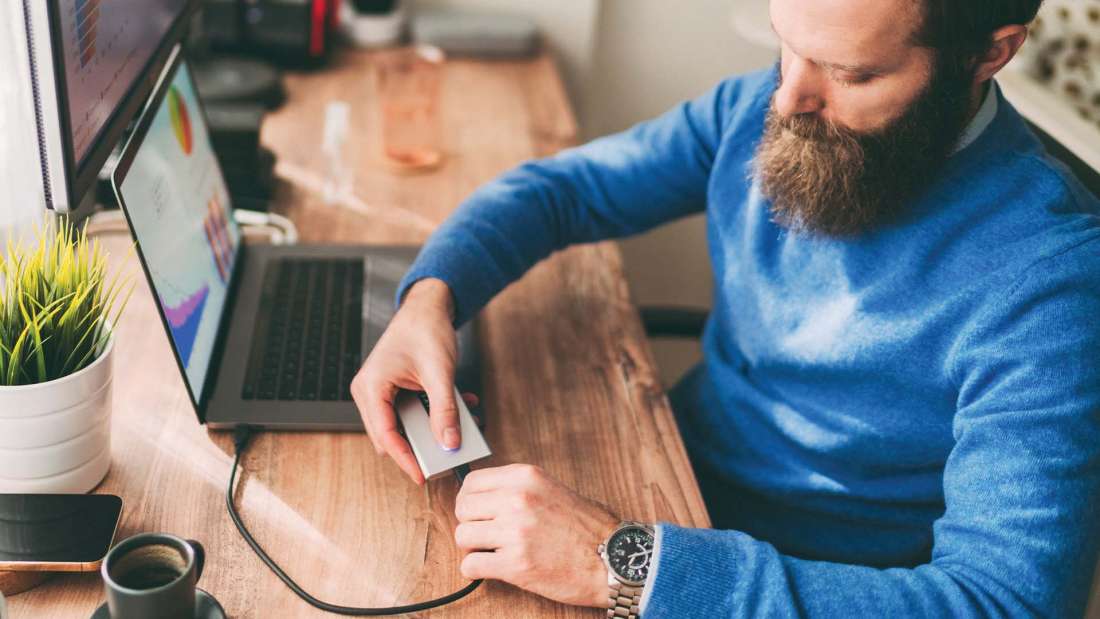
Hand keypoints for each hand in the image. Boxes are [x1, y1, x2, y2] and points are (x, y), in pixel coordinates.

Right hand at [351, 278, 463, 483]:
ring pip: (406, 425)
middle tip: (450, 452)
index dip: (405, 459)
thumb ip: (444, 410)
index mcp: (371, 388)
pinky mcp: (394, 390)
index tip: (423, 476)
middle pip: (393, 435)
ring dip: (433, 427)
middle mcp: (369, 392)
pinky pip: (412, 412)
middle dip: (423, 444)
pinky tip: (461, 405)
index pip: (385, 436)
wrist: (427, 306)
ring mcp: (380, 391)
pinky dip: (435, 413)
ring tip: (463, 424)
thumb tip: (449, 442)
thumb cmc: (425, 330)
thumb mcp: (440, 373)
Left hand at [454, 464, 619, 606]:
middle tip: (485, 535)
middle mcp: (517, 500)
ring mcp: (515, 532)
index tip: (477, 512)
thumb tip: (486, 498)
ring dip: (473, 547)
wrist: (613, 559)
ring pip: (463, 536)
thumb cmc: (589, 528)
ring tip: (492, 552)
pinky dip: (476, 570)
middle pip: (463, 508)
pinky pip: (471, 565)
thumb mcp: (553, 490)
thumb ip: (519, 489)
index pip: (472, 482)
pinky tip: (491, 569)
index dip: (470, 499)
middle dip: (470, 524)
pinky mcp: (515, 564)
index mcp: (526, 478)